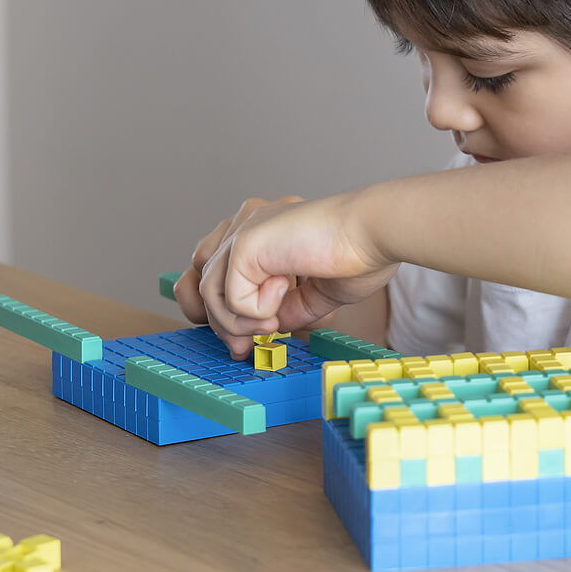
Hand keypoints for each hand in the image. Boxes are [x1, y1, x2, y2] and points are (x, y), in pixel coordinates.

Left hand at [172, 193, 397, 358]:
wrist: (373, 234)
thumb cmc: (357, 256)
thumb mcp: (310, 293)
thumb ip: (281, 307)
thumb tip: (259, 330)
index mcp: (260, 230)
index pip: (211, 270)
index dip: (217, 310)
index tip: (242, 340)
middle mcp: (246, 223)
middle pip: (197, 279)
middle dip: (215, 321)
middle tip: (242, 348)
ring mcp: (243, 229)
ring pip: (209, 292)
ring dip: (238, 323)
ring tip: (272, 325)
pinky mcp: (246, 243)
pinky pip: (230, 296)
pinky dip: (254, 313)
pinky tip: (282, 303)